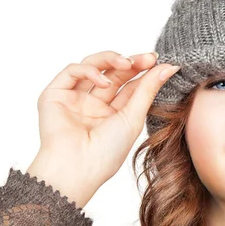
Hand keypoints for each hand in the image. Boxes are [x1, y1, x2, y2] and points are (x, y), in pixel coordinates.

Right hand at [28, 50, 179, 205]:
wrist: (78, 168)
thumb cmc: (107, 152)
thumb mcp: (133, 118)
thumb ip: (148, 91)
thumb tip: (169, 67)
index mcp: (113, 114)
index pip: (130, 85)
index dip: (143, 71)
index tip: (159, 61)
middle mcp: (94, 104)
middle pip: (113, 73)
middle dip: (131, 63)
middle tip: (148, 58)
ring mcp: (74, 98)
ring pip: (92, 66)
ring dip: (111, 60)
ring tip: (127, 64)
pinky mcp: (55, 94)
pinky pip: (72, 71)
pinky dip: (90, 71)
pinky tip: (104, 83)